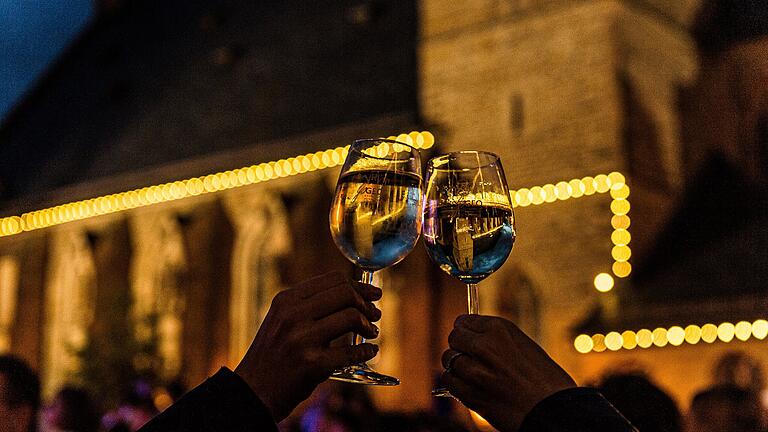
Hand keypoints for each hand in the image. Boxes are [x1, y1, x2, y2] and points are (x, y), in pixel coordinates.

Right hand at [235, 271, 381, 421]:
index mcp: (286, 300)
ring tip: (371, 333)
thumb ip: (309, 305)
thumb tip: (353, 294)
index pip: (333, 280)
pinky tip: (370, 352)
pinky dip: (366, 351)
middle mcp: (293, 315)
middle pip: (345, 294)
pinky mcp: (312, 365)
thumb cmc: (273, 356)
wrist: (253, 391)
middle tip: (375, 315)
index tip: (372, 294)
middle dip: (366, 304)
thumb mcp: (281, 320)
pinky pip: (351, 352)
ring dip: (368, 326)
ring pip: (351, 318)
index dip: (359, 286)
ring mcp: (302, 339)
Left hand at [442, 315, 575, 431]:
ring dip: (457, 365)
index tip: (467, 335)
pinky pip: (449, 380)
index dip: (466, 330)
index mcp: (500, 330)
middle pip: (455, 337)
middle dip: (459, 346)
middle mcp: (485, 345)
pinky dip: (455, 382)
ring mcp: (475, 370)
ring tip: (471, 373)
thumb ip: (497, 341)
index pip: (465, 321)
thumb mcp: (525, 348)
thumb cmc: (546, 381)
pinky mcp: (469, 393)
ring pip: (449, 359)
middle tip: (468, 355)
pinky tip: (467, 385)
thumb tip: (474, 338)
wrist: (553, 412)